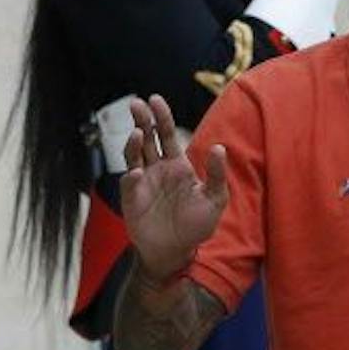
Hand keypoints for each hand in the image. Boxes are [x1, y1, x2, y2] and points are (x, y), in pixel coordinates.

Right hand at [120, 96, 226, 279]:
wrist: (176, 250)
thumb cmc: (196, 225)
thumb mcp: (214, 199)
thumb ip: (216, 175)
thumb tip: (219, 148)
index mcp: (177, 165)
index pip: (166, 135)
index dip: (161, 117)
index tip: (155, 99)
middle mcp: (156, 169)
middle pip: (146, 138)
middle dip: (141, 120)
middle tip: (137, 104)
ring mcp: (142, 182)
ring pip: (133, 154)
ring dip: (134, 143)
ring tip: (139, 133)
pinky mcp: (131, 198)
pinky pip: (129, 182)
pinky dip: (132, 175)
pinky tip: (137, 171)